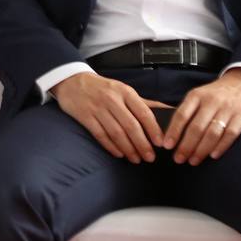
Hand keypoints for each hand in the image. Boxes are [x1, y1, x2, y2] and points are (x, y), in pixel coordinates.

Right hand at [52, 72, 169, 163]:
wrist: (71, 81)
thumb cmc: (102, 88)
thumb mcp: (123, 90)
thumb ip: (144, 102)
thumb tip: (168, 110)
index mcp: (125, 92)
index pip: (143, 112)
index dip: (153, 130)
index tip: (161, 143)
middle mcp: (112, 99)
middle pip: (131, 126)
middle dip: (142, 144)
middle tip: (150, 157)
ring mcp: (97, 108)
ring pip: (116, 133)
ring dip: (128, 148)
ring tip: (136, 159)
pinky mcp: (85, 116)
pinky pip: (100, 135)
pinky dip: (111, 146)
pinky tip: (119, 154)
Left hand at [163, 70, 240, 164]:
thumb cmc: (216, 93)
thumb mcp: (199, 95)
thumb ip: (188, 111)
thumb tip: (172, 133)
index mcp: (196, 96)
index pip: (181, 115)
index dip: (173, 132)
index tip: (167, 146)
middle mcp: (211, 102)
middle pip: (196, 127)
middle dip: (186, 146)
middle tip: (179, 159)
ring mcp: (227, 109)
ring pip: (212, 133)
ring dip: (201, 150)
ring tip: (193, 160)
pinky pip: (230, 134)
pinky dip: (221, 146)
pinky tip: (213, 156)